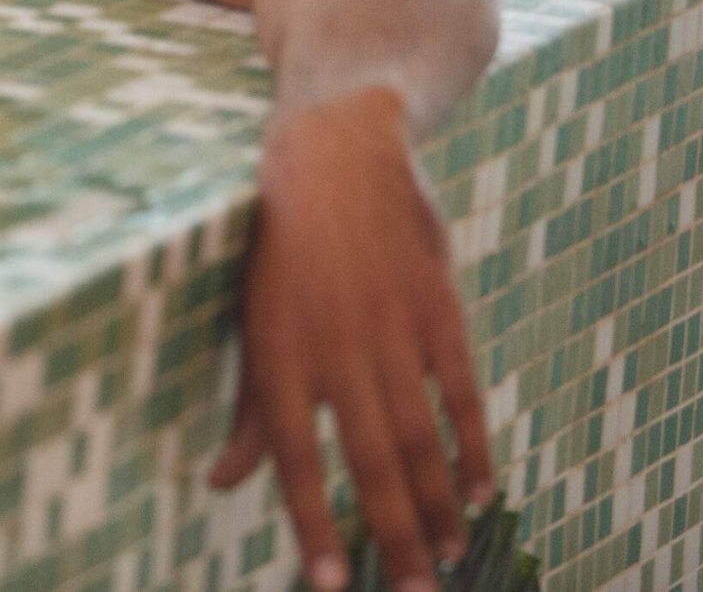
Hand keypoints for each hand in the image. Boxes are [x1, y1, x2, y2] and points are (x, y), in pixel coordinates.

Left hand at [211, 86, 494, 591]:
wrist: (335, 153)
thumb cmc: (280, 252)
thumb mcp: (251, 323)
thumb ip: (247, 411)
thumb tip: (221, 483)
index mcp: (277, 352)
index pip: (293, 457)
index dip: (311, 523)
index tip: (327, 585)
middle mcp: (334, 345)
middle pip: (368, 461)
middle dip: (392, 538)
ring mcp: (390, 325)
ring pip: (420, 436)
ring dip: (437, 505)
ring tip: (449, 558)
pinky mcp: (437, 306)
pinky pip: (462, 391)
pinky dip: (474, 446)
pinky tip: (481, 492)